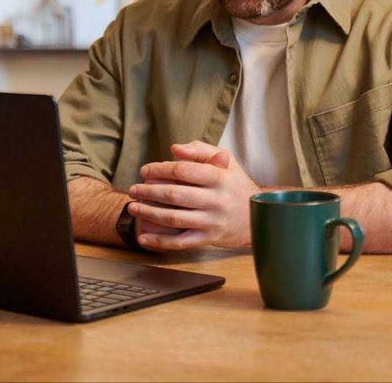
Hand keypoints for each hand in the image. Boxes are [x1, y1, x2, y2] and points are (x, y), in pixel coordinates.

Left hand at [127, 141, 258, 249]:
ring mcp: (212, 221)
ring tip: (133, 207)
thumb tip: (175, 149)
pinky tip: (143, 237)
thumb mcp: (226, 160)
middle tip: (133, 189)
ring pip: (175, 218)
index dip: (160, 169)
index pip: (184, 170)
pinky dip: (160, 241)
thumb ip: (201, 151)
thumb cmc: (236, 184)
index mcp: (219, 177)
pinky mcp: (209, 239)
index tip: (145, 171)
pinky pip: (181, 242)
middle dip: (149, 191)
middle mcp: (216, 199)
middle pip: (175, 194)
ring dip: (150, 213)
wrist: (259, 216)